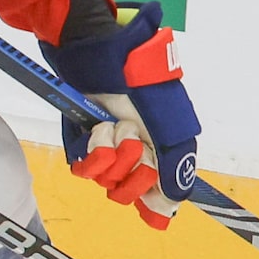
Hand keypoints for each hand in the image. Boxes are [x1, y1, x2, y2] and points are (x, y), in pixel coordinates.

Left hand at [41, 0, 198, 229]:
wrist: (93, 51)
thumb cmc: (136, 78)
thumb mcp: (167, 121)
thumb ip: (176, 163)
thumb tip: (174, 205)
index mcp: (164, 145)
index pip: (161, 190)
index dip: (153, 198)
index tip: (149, 206)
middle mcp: (138, 150)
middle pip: (134, 190)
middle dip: (131, 169)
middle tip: (131, 138)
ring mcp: (109, 147)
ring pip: (107, 181)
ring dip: (109, 154)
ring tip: (110, 124)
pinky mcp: (82, 142)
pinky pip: (84, 169)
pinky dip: (89, 154)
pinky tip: (94, 133)